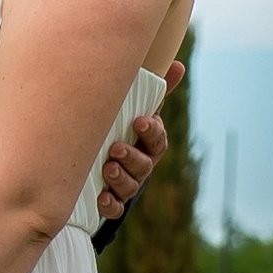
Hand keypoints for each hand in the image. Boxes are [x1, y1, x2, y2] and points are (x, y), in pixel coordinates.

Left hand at [96, 58, 182, 217]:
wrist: (94, 157)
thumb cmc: (119, 127)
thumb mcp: (132, 106)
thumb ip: (153, 90)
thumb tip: (178, 64)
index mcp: (147, 143)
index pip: (157, 139)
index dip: (152, 132)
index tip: (140, 121)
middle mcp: (140, 165)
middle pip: (145, 165)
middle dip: (133, 157)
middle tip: (116, 149)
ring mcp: (126, 184)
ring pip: (131, 186)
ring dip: (121, 178)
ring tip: (108, 168)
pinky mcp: (111, 200)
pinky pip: (115, 207)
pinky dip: (110, 204)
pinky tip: (101, 197)